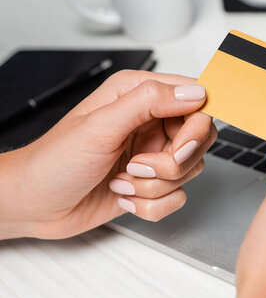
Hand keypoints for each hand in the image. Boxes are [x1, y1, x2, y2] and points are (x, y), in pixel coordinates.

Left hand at [0, 70, 215, 239]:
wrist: (33, 204)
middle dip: (173, 162)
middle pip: (199, 139)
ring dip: (155, 185)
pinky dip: (150, 204)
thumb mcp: (100, 126)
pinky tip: (123, 194)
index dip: (196, 127)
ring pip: (189, 171)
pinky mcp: (151, 183)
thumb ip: (149, 102)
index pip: (196, 101)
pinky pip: (176, 197)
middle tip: (139, 165)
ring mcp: (152, 153)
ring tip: (122, 179)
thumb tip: (194, 94)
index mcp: (138, 95)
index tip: (179, 147)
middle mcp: (150, 122)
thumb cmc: (54, 161)